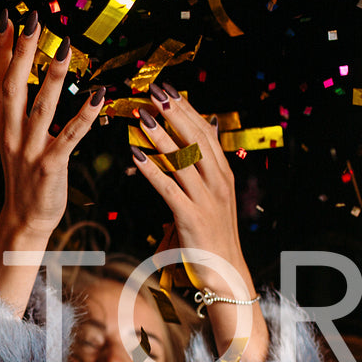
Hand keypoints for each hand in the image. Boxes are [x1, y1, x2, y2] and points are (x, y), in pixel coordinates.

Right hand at [0, 10, 103, 239]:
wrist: (25, 219)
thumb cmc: (25, 175)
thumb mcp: (13, 137)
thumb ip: (16, 106)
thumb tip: (18, 69)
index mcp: (3, 124)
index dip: (0, 49)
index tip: (6, 19)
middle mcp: (12, 134)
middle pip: (13, 87)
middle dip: (21, 52)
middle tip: (31, 20)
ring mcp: (30, 151)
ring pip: (41, 108)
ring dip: (52, 76)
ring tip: (64, 47)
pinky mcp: (49, 167)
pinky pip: (69, 137)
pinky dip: (83, 116)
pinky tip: (97, 95)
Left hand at [131, 84, 252, 299]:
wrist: (226, 273)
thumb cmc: (213, 234)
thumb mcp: (213, 197)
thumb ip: (204, 169)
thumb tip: (199, 138)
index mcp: (223, 173)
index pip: (205, 131)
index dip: (187, 108)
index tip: (169, 88)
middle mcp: (218, 181)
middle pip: (195, 138)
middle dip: (174, 112)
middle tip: (154, 90)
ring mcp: (206, 199)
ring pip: (182, 158)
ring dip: (160, 135)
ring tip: (142, 115)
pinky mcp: (191, 217)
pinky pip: (168, 187)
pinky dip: (151, 168)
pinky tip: (135, 154)